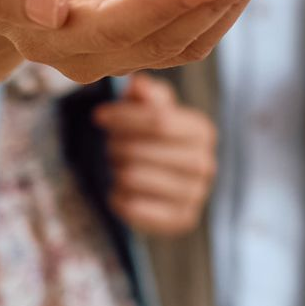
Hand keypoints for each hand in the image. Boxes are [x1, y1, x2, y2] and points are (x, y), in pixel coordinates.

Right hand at [0, 0, 277, 83]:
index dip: (164, 5)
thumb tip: (48, 13)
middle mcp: (92, 57)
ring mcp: (121, 54)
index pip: (118, 26)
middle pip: (166, 38)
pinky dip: (227, 3)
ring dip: (232, 1)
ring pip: (189, 41)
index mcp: (53, 38)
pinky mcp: (144, 38)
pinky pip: (193, 32)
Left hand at [93, 73, 215, 235]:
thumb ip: (145, 94)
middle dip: (116, 144)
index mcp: (202, 130)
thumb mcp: (151, 107)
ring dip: (116, 169)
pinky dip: (118, 196)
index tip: (99, 115)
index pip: (159, 120)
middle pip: (142, 150)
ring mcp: (196, 195)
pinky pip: (134, 208)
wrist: (168, 179)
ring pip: (134, 178)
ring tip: (116, 164)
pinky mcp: (182, 220)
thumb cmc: (154, 135)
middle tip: (109, 143)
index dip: (124, 117)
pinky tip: (119, 189)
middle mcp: (206, 163)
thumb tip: (138, 84)